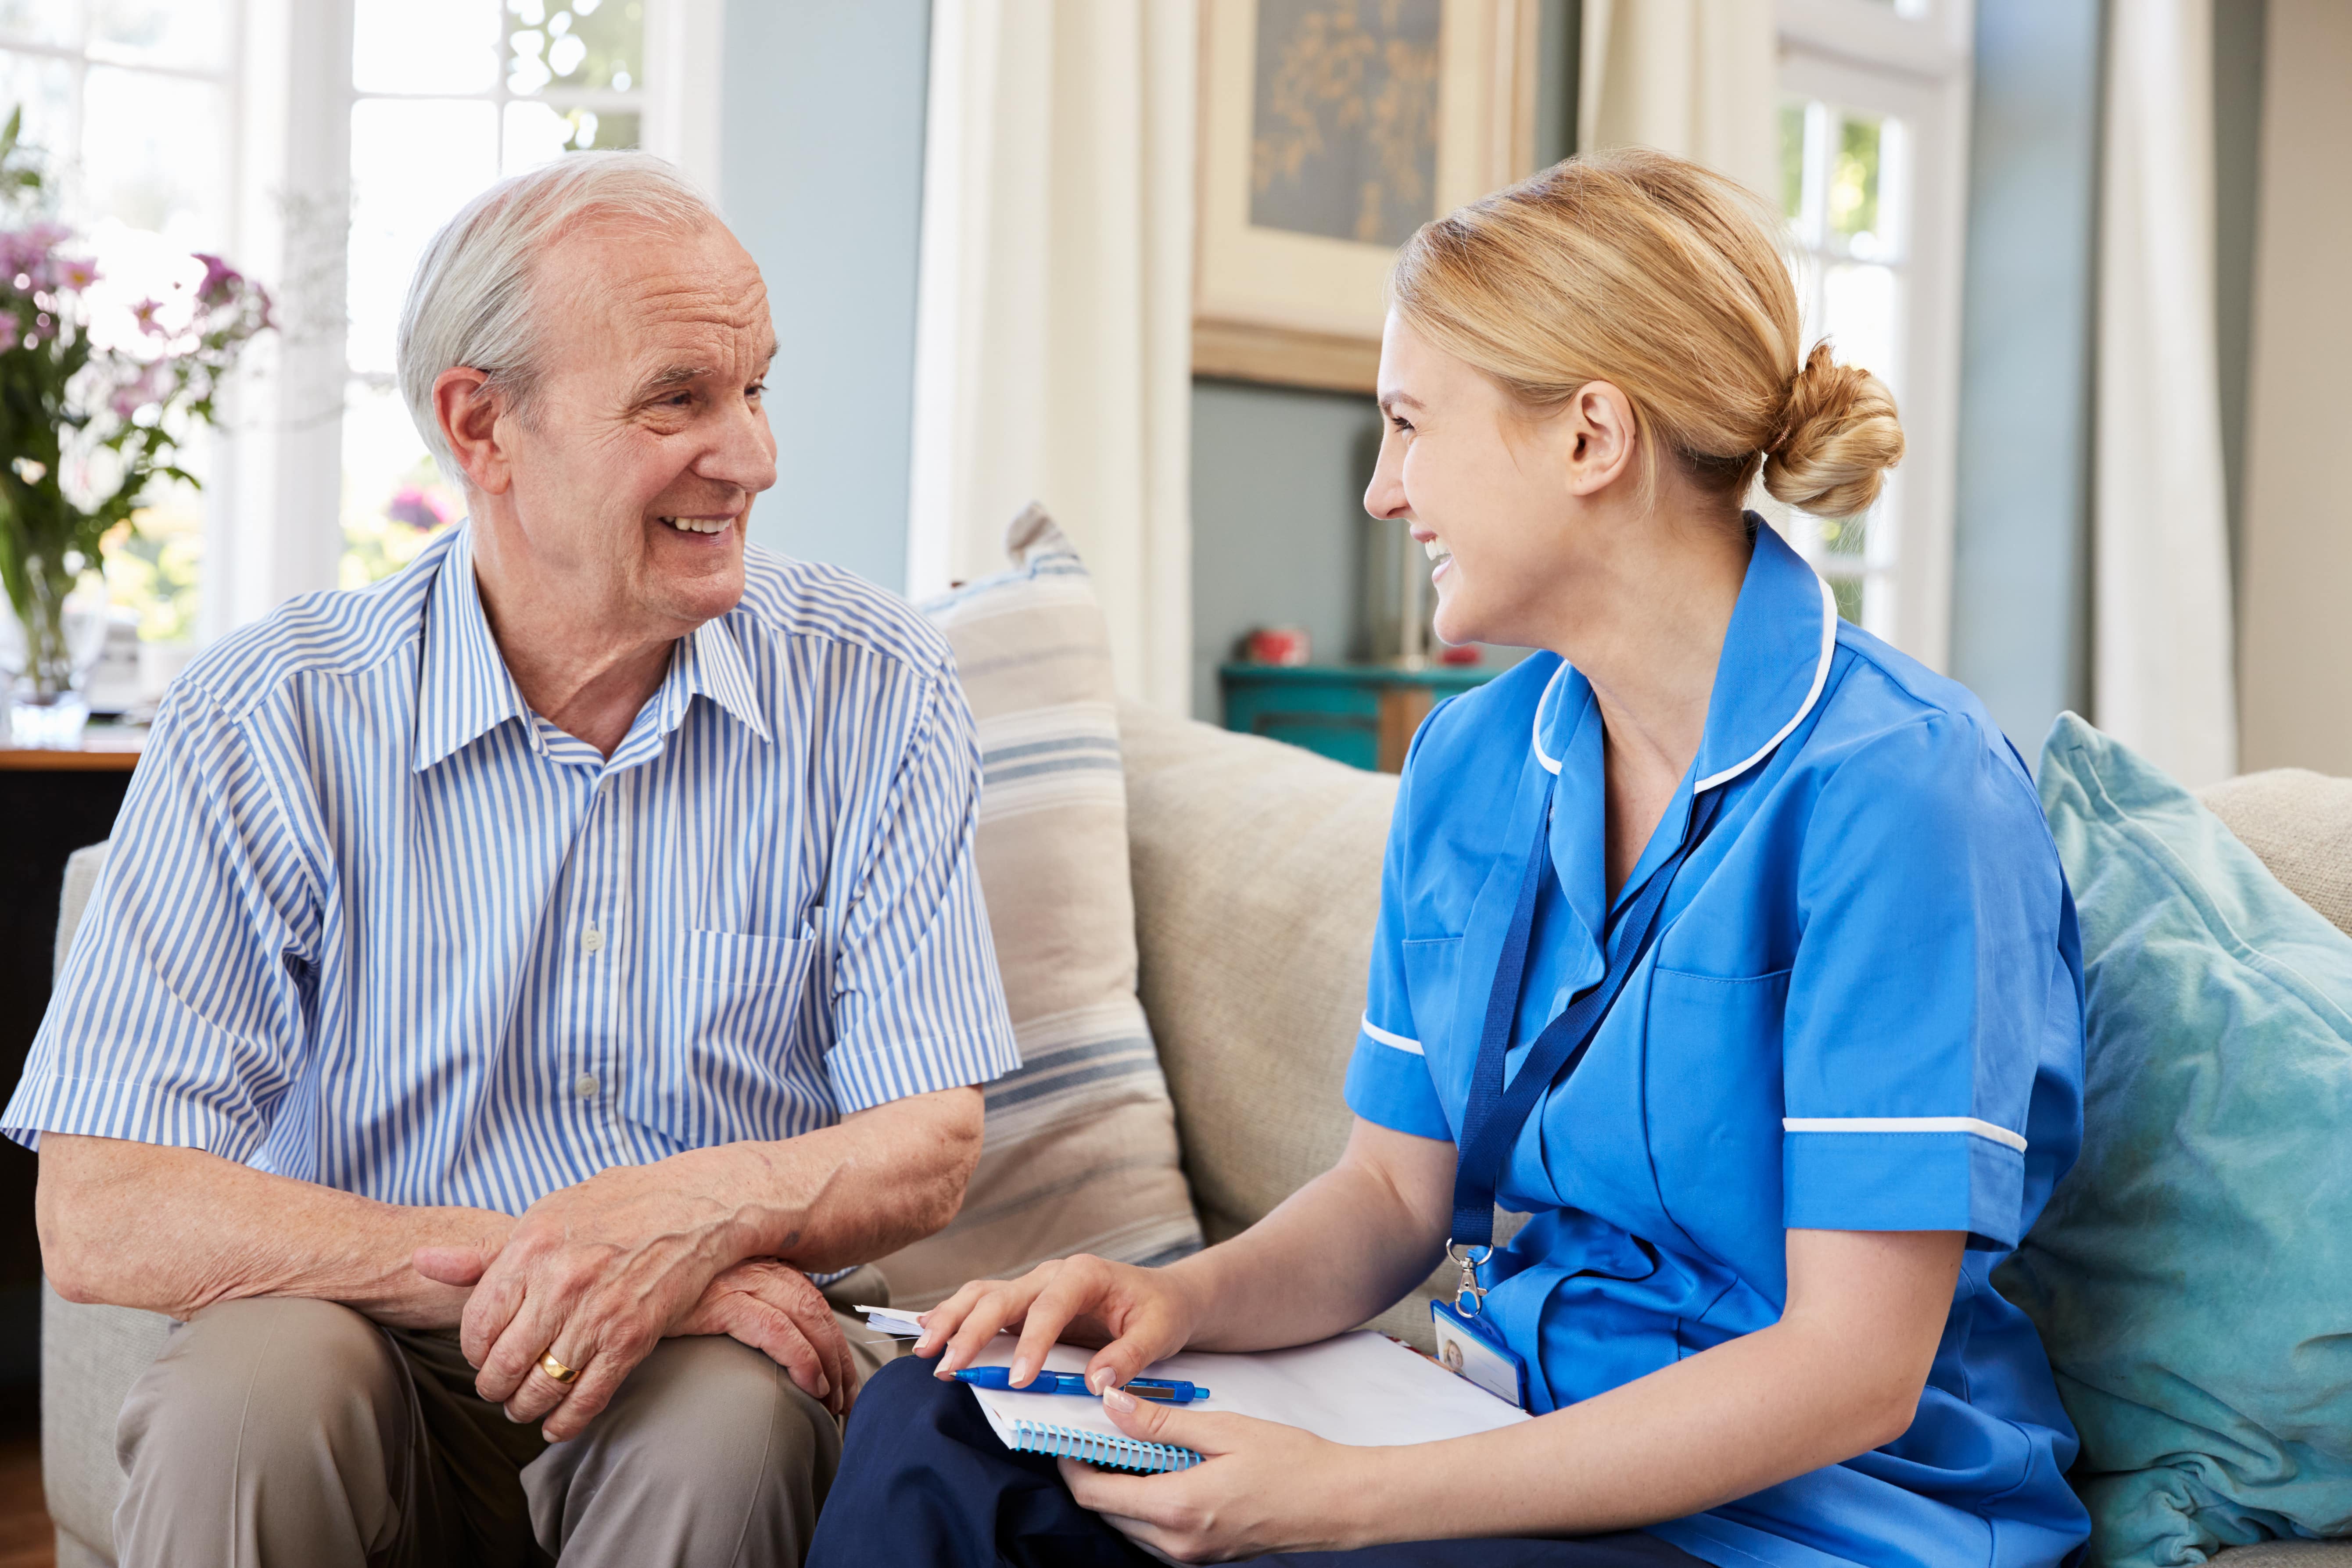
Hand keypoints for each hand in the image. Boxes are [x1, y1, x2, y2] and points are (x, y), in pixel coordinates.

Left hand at [412, 1163, 745, 1440]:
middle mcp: (559, 1285)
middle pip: (501, 1366)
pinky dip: (565, 1422)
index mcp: (531, 1251)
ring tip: (523, 1405)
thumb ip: (485, 1252)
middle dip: (493, 1387)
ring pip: (540, 1389)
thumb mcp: (546, 1216)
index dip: (473, 1350)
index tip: (483, 1353)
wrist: (694, 1207)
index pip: (477, 1326)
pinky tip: (555, 1425)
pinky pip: (587, 1399)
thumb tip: (422, 1262)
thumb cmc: (615, 1206)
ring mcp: (597, 1316)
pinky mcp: (632, 1340)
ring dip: (525, 1408)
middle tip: (498, 1387)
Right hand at [673, 1259, 858, 1417]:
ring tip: (833, 1402)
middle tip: (847, 1401)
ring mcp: (735, 1278)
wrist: (610, 1282)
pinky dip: (801, 1356)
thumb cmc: (655, 1293)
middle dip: (839, 1356)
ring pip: (805, 1316)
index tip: (843, 1380)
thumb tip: (770, 1344)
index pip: (810, 1300)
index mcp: (754, 1262)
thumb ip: (737, 1307)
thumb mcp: (702, 1295)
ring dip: (828, 1362)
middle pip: (815, 1308)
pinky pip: (774, 1329)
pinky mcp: (716, 1299)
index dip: (833, 1340)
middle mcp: (751, 1265)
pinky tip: (812, 1384)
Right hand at [916, 1253, 1200, 1393]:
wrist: (1164, 1297)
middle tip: (947, 1365)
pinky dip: (954, 1315)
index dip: (1031, 1343)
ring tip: (925, 1349)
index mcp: (1084, 1275)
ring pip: (982, 1294)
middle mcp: (1051, 1275)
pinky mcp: (1024, 1305)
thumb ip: (1129, 1357)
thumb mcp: (1159, 1333)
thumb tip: (1098, 1384)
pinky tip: (926, 1330)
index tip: (1018, 1380)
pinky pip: (983, 1303)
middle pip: (1000, 1295)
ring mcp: (1033, 1288)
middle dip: (970, 1330)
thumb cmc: (1161, 1312)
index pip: (1049, 1307)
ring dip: (950, 1319)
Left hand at [1060, 1387, 1363, 1561]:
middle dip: (1092, 1475)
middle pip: (1106, 1512)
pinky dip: (1146, 1504)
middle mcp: (1177, 1542)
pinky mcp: (1205, 1557)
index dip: (1071, 1464)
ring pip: (1127, 1525)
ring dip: (1119, 1490)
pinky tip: (1163, 1472)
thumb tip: (1112, 1405)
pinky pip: (1155, 1534)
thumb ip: (1161, 1422)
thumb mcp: (1223, 1429)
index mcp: (1176, 1507)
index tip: (1068, 1435)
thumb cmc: (1291, 1462)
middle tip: (1098, 1434)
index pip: (1094, 1493)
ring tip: (1133, 1448)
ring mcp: (1191, 1555)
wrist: (1338, 1503)